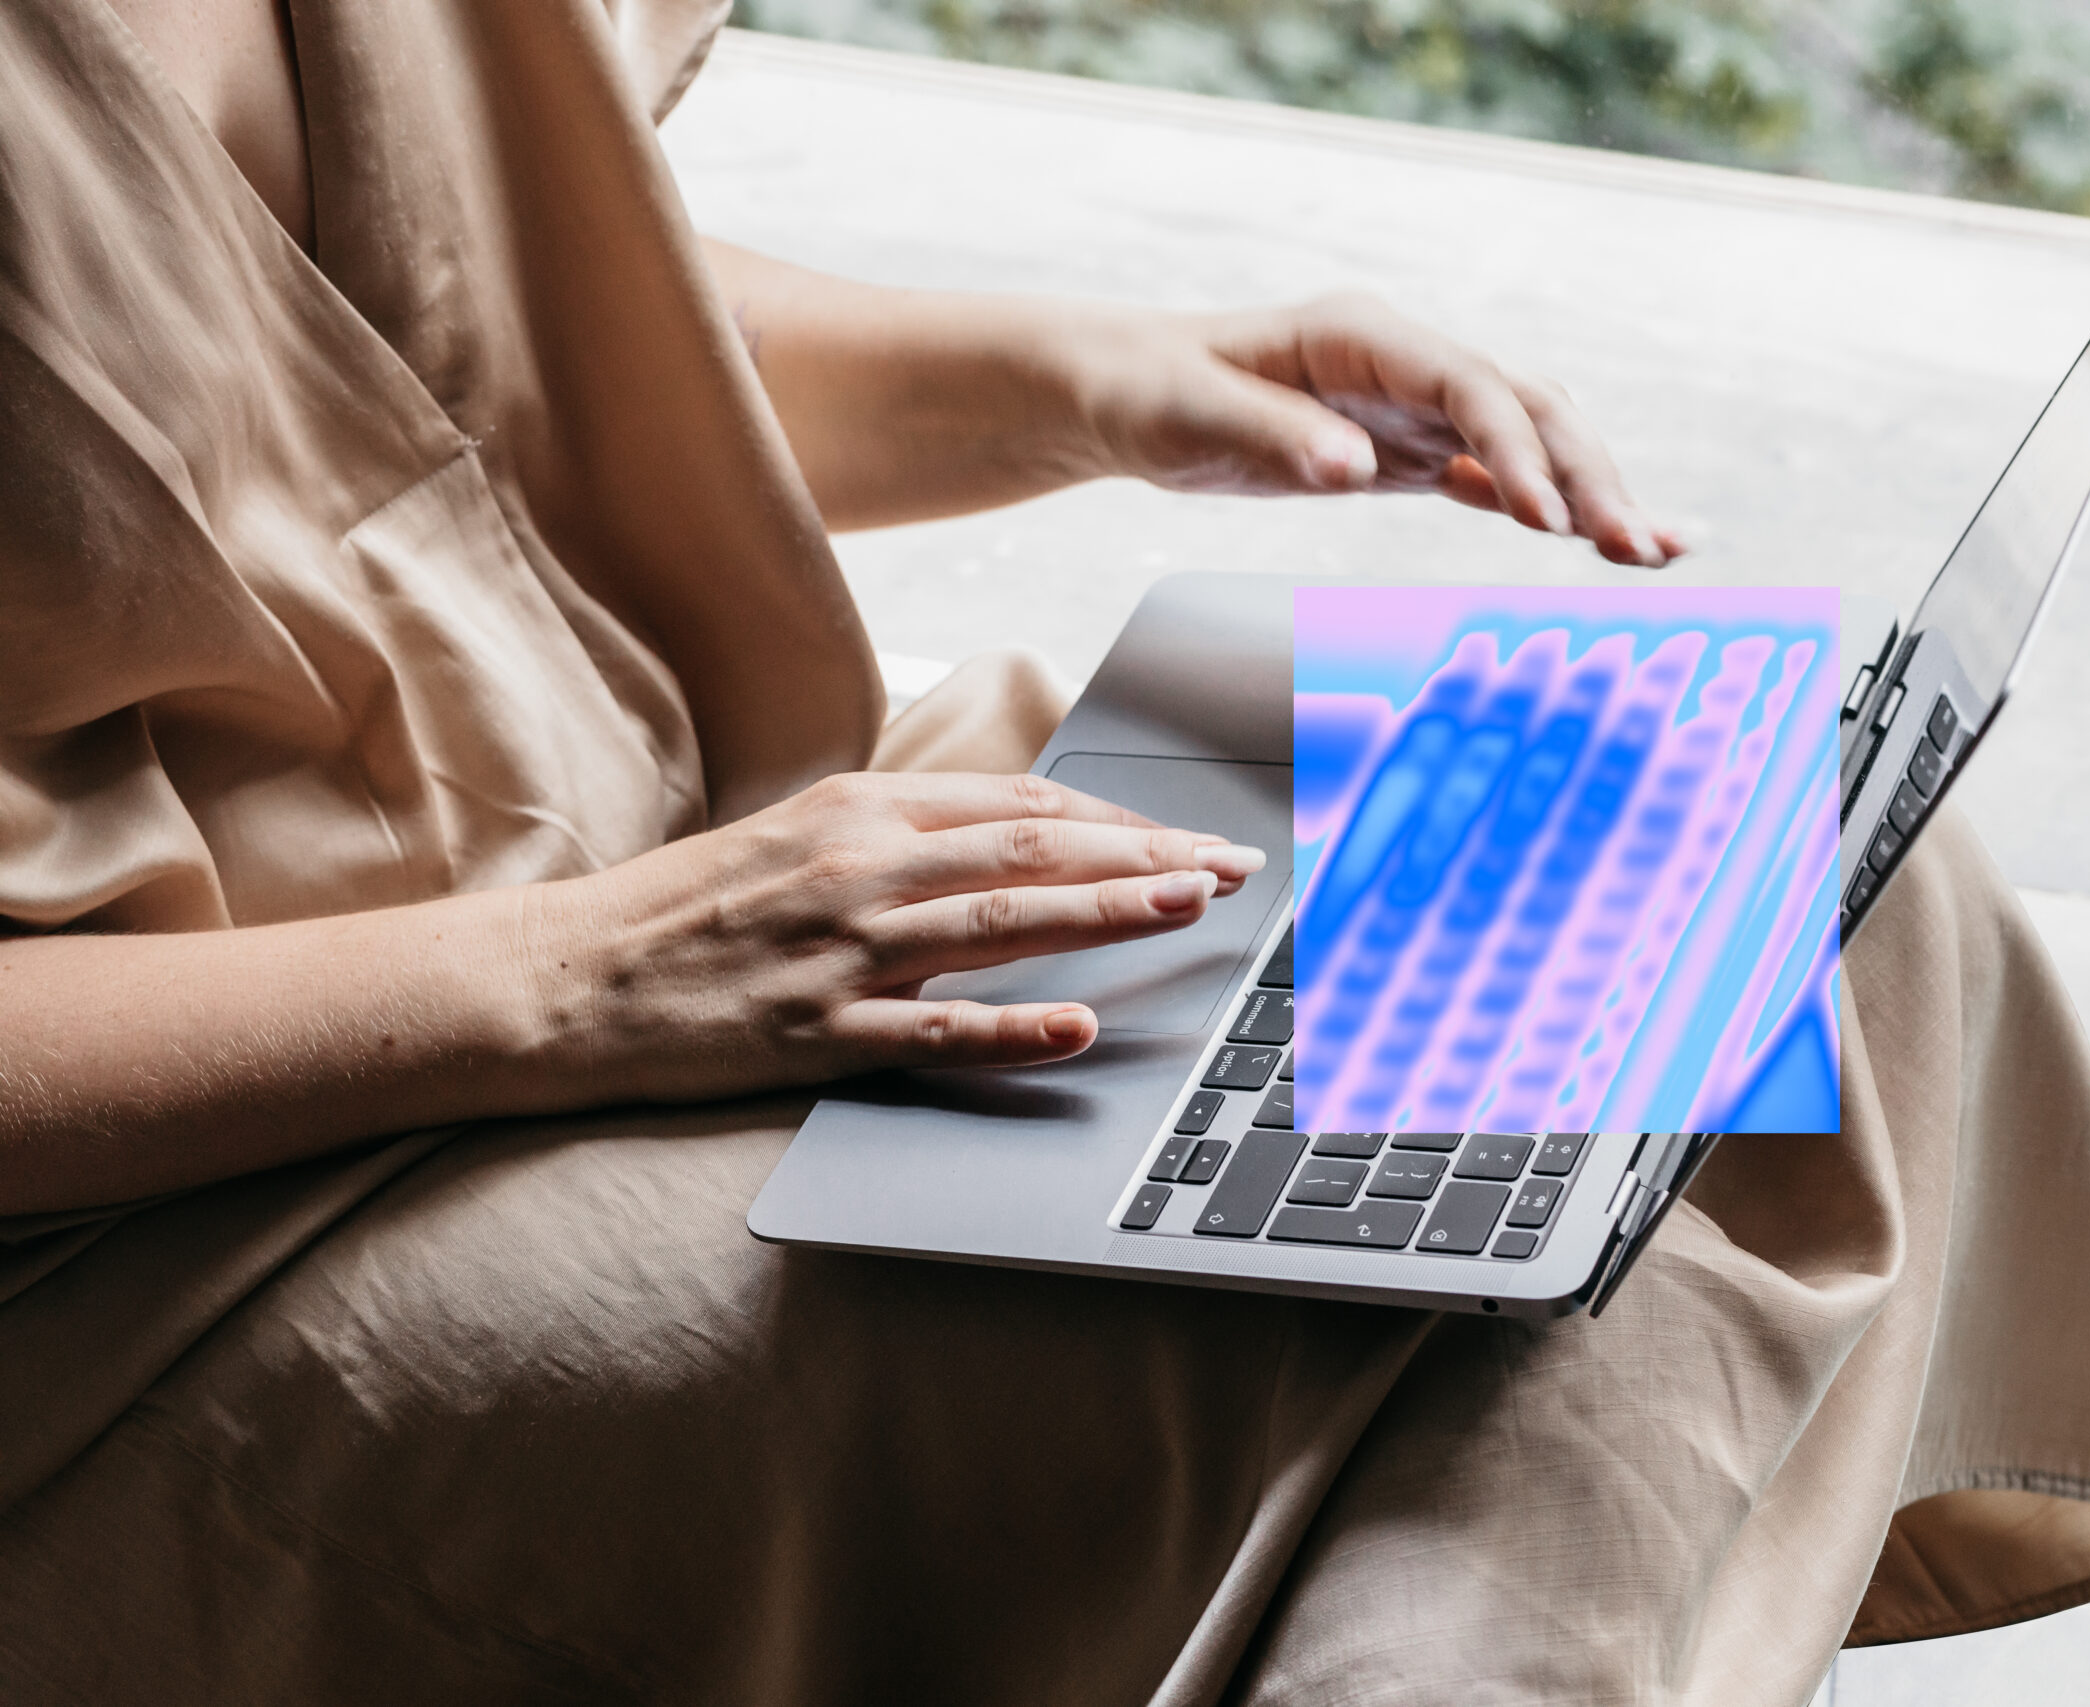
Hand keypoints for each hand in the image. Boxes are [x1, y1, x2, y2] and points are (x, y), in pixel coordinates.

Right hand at [536, 771, 1263, 1100]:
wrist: (561, 978)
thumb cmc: (684, 912)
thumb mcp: (797, 840)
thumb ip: (900, 837)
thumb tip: (1010, 840)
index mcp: (860, 810)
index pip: (1018, 804)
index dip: (1118, 820)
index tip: (1193, 835)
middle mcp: (860, 863)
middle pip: (1030, 847)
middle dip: (1145, 854)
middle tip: (1235, 866)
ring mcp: (840, 947)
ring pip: (1000, 920)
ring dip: (1106, 911)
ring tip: (1192, 907)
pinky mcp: (814, 1029)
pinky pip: (930, 1025)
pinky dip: (1010, 1024)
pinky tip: (1078, 1023)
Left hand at [1061, 292, 1686, 567]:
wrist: (1125, 394)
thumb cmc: (1149, 394)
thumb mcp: (1191, 418)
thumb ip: (1275, 438)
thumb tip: (1357, 468)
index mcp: (1362, 338)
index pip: (1468, 386)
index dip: (1516, 448)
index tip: (1546, 519)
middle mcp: (1406, 363)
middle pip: (1526, 408)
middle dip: (1588, 475)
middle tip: (1636, 549)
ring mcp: (1417, 407)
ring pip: (1531, 440)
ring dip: (1593, 492)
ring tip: (1660, 551)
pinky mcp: (1412, 453)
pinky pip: (1499, 478)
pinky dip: (1555, 509)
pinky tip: (1610, 547)